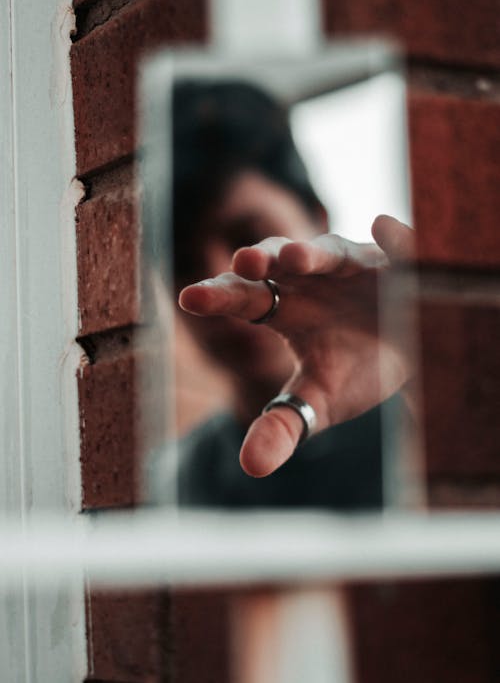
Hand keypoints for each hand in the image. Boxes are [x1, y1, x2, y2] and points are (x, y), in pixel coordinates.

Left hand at [179, 215, 414, 477]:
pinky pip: (397, 249)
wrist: (412, 359)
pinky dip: (393, 240)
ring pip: (329, 252)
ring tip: (295, 257)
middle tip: (242, 264)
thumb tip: (249, 468)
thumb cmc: (355, 372)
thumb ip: (284, 427)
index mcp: (285, 307)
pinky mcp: (400, 264)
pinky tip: (384, 228)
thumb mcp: (319, 402)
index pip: (244, 296)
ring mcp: (355, 267)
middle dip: (261, 261)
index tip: (189, 299)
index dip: (219, 295)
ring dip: (313, 252)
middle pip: (277, 264)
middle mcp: (312, 279)